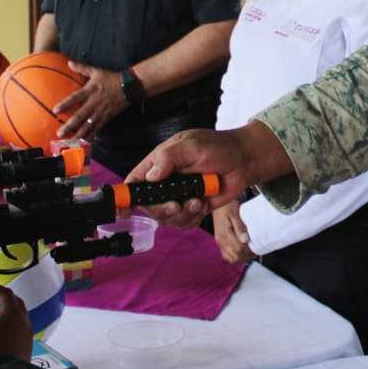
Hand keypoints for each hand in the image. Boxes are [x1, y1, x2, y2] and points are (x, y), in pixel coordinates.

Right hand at [0, 284, 33, 361]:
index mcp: (13, 313)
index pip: (4, 292)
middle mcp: (24, 320)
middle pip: (15, 301)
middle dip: (1, 298)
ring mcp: (28, 332)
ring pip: (18, 315)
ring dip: (6, 311)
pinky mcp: (28, 344)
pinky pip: (20, 327)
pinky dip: (10, 323)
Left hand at [54, 61, 126, 139]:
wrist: (129, 86)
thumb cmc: (111, 78)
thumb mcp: (96, 71)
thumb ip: (82, 68)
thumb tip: (69, 62)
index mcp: (90, 90)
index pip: (75, 98)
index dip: (65, 104)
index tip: (55, 110)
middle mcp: (94, 103)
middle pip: (80, 116)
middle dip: (70, 125)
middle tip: (60, 133)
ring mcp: (101, 111)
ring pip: (88, 125)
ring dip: (79, 134)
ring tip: (70, 142)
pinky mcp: (107, 117)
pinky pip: (97, 128)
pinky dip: (91, 135)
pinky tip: (84, 142)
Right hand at [126, 121, 286, 223]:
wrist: (243, 160)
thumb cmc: (218, 146)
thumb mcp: (192, 145)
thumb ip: (169, 158)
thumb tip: (151, 176)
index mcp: (159, 164)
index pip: (135, 181)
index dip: (126, 196)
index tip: (123, 209)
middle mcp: (165, 182)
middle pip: (148, 206)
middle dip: (160, 209)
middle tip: (175, 205)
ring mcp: (179, 196)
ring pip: (166, 218)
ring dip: (180, 215)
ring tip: (197, 202)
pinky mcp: (193, 208)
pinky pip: (184, 223)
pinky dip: (192, 218)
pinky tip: (203, 204)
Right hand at [213, 200, 253, 263]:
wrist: (218, 202)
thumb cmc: (226, 206)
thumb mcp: (235, 214)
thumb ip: (239, 227)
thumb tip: (244, 240)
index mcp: (225, 234)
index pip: (238, 249)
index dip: (248, 250)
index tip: (255, 247)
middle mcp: (221, 240)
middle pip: (235, 256)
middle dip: (246, 255)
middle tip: (254, 251)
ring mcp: (220, 241)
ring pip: (230, 258)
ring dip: (240, 257)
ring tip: (248, 252)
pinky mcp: (220, 241)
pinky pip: (225, 255)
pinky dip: (234, 256)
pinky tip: (240, 252)